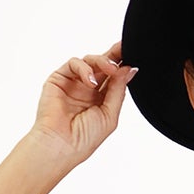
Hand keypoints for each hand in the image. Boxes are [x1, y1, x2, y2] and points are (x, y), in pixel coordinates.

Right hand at [31, 41, 137, 161]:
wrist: (60, 145)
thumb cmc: (84, 139)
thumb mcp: (110, 115)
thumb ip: (119, 90)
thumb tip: (128, 70)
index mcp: (101, 100)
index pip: (114, 77)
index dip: (123, 65)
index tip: (134, 55)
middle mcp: (87, 89)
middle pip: (103, 65)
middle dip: (115, 55)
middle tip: (124, 48)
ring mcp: (73, 83)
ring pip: (90, 61)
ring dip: (103, 62)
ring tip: (110, 70)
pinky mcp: (59, 78)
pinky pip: (74, 63)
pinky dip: (84, 68)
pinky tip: (90, 82)